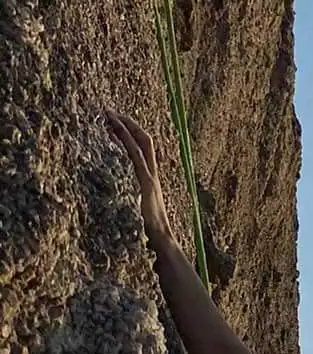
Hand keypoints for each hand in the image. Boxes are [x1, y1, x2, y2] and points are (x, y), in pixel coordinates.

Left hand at [105, 108, 174, 247]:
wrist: (162, 241)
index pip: (144, 148)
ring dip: (125, 127)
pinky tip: (114, 130)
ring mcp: (151, 177)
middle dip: (128, 123)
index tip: (115, 121)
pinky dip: (126, 141)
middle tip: (110, 112)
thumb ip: (130, 202)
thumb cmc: (149, 232)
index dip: (132, 132)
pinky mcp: (146, 183)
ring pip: (141, 143)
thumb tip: (114, 202)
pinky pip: (136, 157)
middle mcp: (153, 174)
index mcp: (151, 179)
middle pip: (145, 140)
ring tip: (109, 115)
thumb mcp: (137, 211)